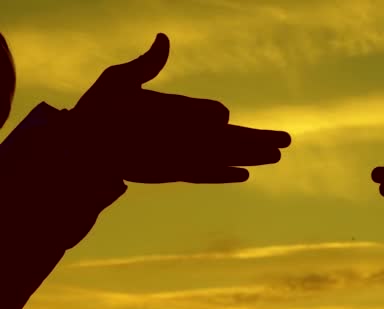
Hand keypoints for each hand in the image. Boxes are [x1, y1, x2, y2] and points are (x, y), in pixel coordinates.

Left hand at [69, 33, 290, 183]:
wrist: (77, 145)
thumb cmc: (95, 111)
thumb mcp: (120, 80)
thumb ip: (147, 65)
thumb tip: (163, 38)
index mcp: (176, 111)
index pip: (211, 113)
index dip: (216, 115)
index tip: (221, 118)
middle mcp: (185, 135)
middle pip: (231, 137)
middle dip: (259, 138)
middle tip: (287, 140)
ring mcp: (182, 154)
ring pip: (226, 156)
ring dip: (252, 155)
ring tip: (278, 156)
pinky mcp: (174, 171)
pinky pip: (206, 173)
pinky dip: (225, 174)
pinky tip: (245, 173)